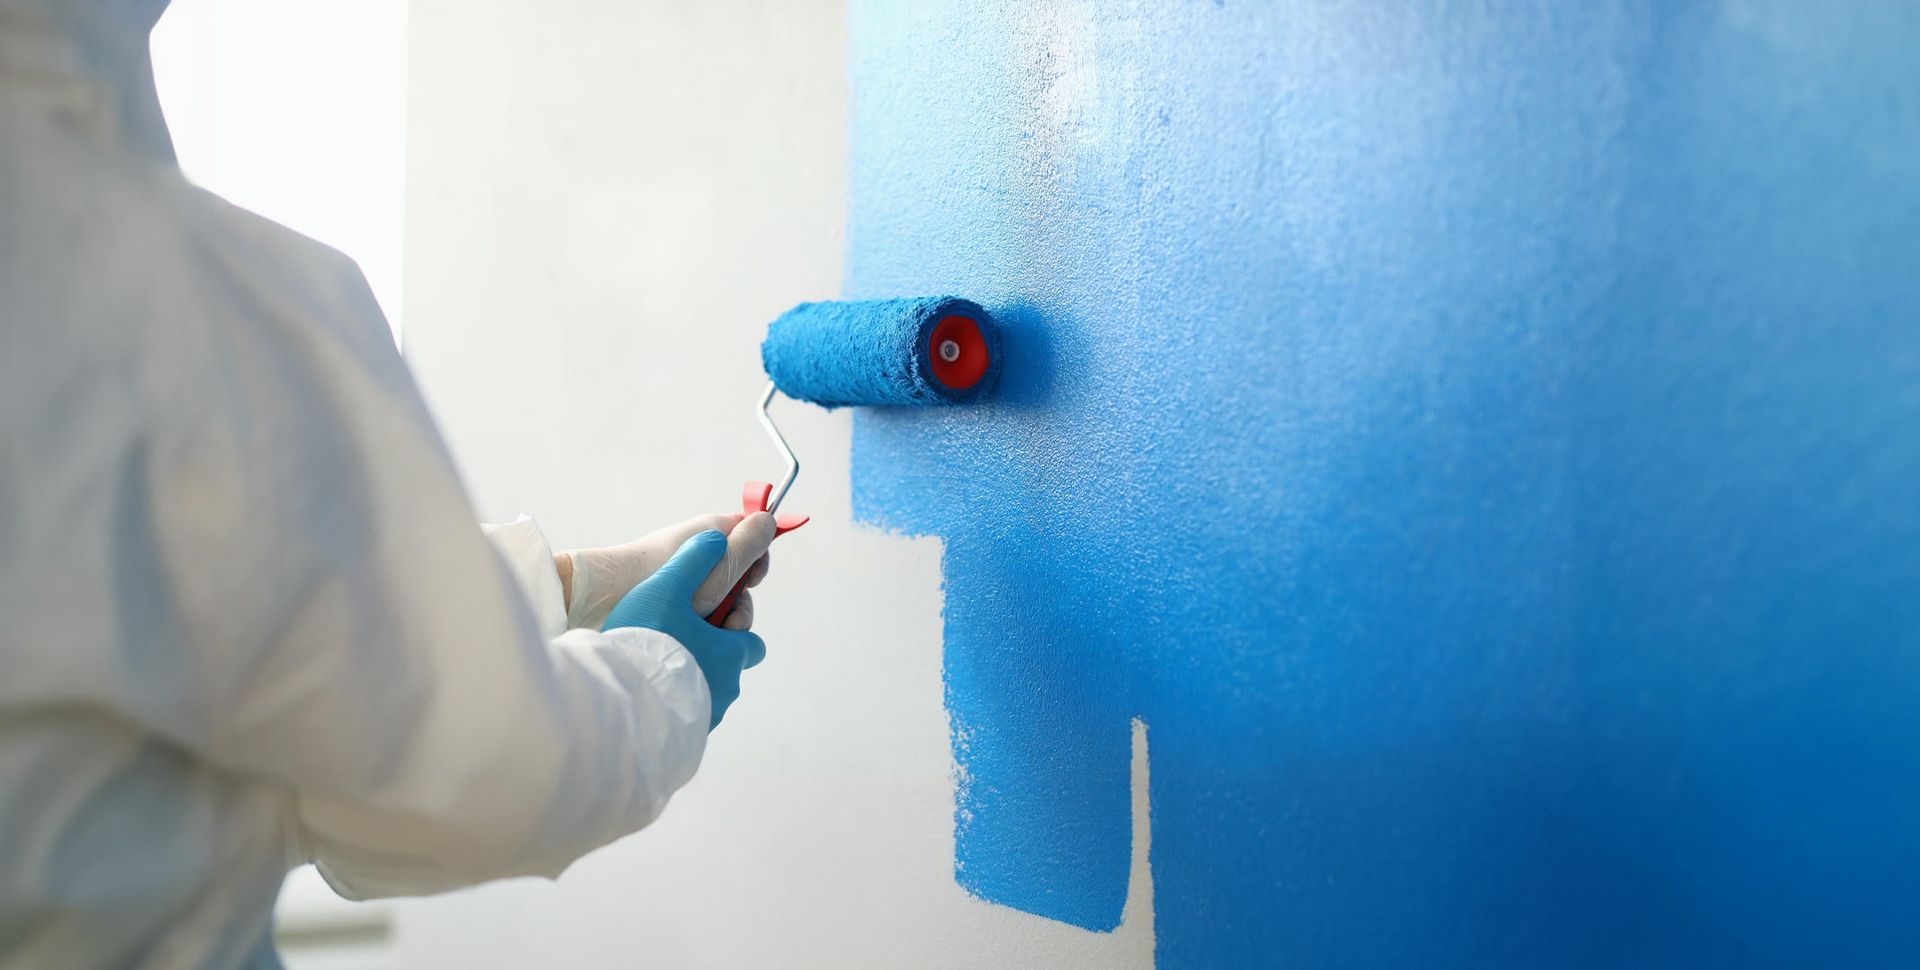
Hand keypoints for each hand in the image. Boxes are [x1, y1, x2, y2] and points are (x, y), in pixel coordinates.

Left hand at [561, 513, 773, 629]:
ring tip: (708, 634)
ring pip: (722, 601)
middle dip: (740, 601)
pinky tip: (695, 640)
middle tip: (729, 618)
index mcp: (712, 533)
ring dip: (723, 620)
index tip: (752, 578)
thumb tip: (771, 518)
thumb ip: (752, 541)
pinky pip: (701, 616)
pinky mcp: (672, 603)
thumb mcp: (721, 559)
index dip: (757, 559)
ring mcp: (686, 581)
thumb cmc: (664, 575)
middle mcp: (699, 554)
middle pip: (739, 577)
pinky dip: (703, 629)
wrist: (608, 597)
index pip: (751, 537)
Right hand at [600, 529, 772, 728]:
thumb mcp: (668, 586)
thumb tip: (718, 539)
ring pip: (706, 691)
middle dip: (709, 653)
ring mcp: (706, 717)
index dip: (733, 626)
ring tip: (653, 663)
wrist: (616, 700)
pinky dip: (671, 701)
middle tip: (674, 638)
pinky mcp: (682, 737)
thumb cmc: (646, 640)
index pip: (752, 641)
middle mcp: (726, 689)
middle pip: (728, 666)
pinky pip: (684, 714)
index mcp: (732, 654)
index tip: (706, 617)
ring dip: (689, 677)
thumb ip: (695, 558)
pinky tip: (644, 689)